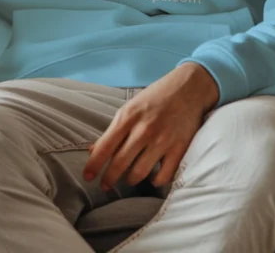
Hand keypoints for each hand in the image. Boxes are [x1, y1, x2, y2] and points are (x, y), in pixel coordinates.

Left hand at [83, 62, 219, 190]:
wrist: (188, 88)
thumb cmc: (155, 97)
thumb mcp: (130, 108)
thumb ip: (114, 129)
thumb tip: (93, 151)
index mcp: (128, 116)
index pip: (105, 146)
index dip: (94, 165)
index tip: (87, 177)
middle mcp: (144, 129)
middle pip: (120, 163)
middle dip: (109, 178)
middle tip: (104, 186)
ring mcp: (163, 140)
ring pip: (140, 172)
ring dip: (130, 180)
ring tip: (128, 179)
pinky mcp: (180, 148)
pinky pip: (164, 176)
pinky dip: (155, 181)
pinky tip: (152, 177)